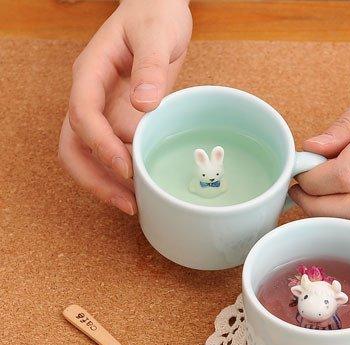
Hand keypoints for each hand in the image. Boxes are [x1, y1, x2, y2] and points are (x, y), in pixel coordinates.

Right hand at [58, 0, 191, 214]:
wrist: (158, 11)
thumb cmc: (155, 15)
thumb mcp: (156, 33)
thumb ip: (150, 66)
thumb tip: (144, 103)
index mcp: (91, 72)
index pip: (83, 114)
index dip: (100, 145)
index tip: (125, 168)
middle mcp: (91, 96)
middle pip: (74, 145)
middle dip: (95, 179)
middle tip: (127, 204)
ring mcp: (104, 110)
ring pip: (90, 155)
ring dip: (108, 182)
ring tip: (136, 205)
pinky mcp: (121, 119)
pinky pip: (115, 151)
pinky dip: (124, 173)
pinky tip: (143, 187)